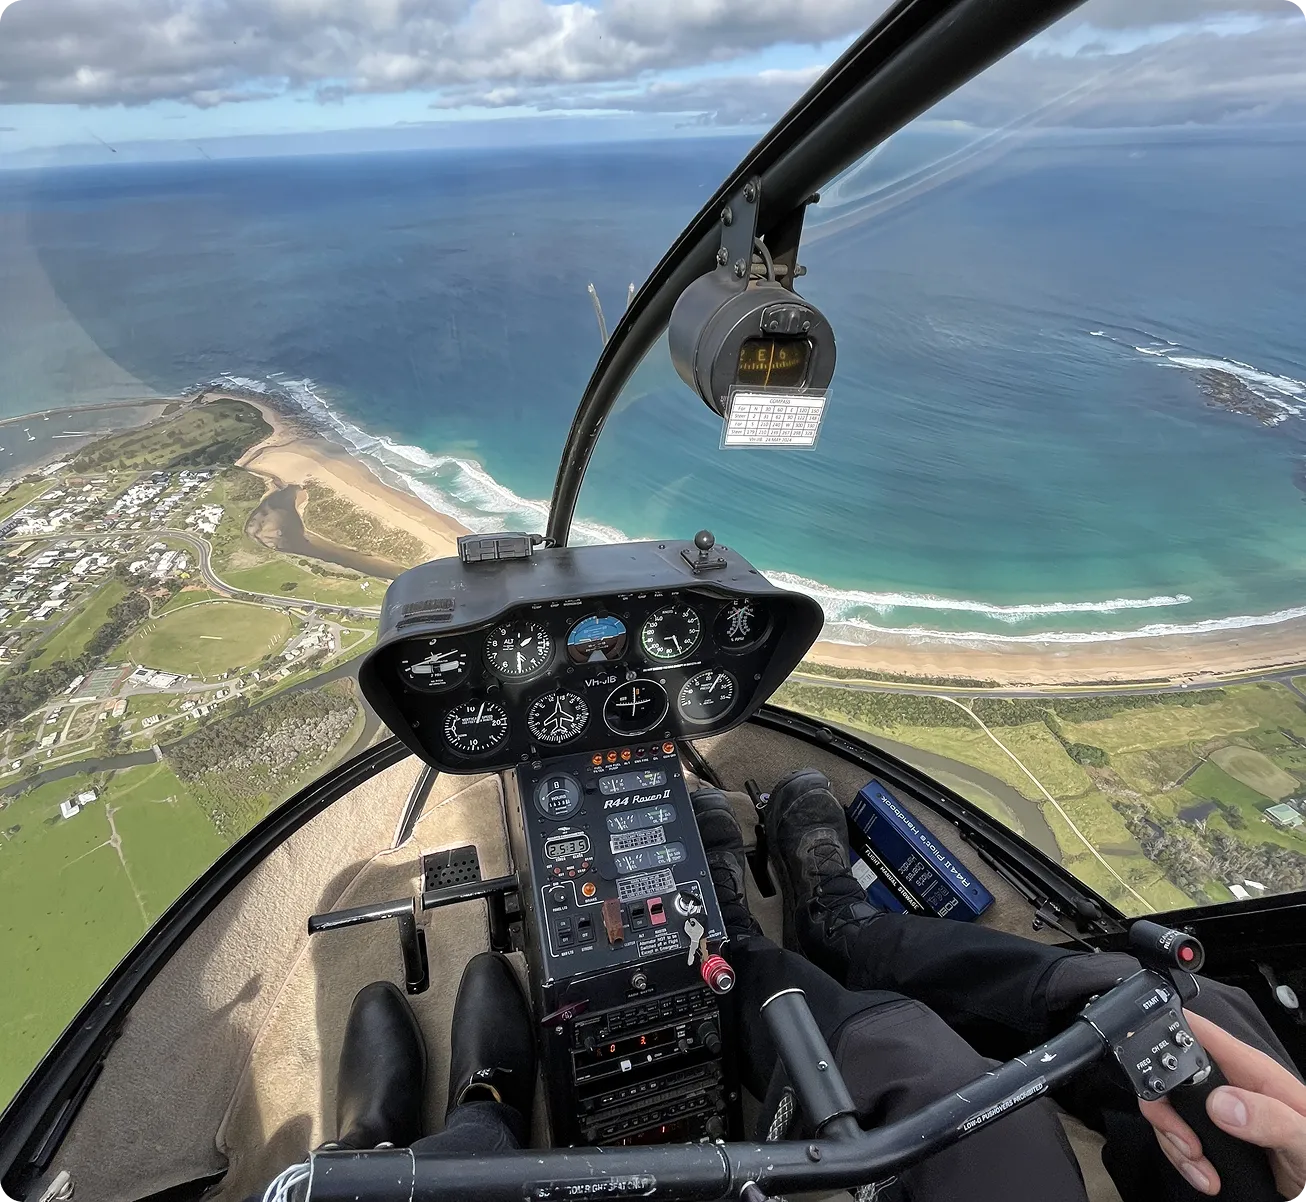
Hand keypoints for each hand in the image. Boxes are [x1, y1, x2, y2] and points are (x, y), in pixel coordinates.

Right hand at [1138, 1011, 1305, 1197]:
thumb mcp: (1304, 1139)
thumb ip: (1270, 1118)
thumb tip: (1220, 1103)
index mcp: (1249, 1069)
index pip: (1195, 1031)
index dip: (1164, 1037)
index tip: (1160, 1079)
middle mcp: (1227, 1083)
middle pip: (1168, 1075)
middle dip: (1165, 1111)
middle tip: (1187, 1144)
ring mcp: (1217, 1109)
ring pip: (1167, 1109)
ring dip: (1173, 1142)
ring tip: (1200, 1167)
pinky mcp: (1211, 1133)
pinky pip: (1175, 1135)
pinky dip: (1180, 1157)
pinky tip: (1204, 1175)